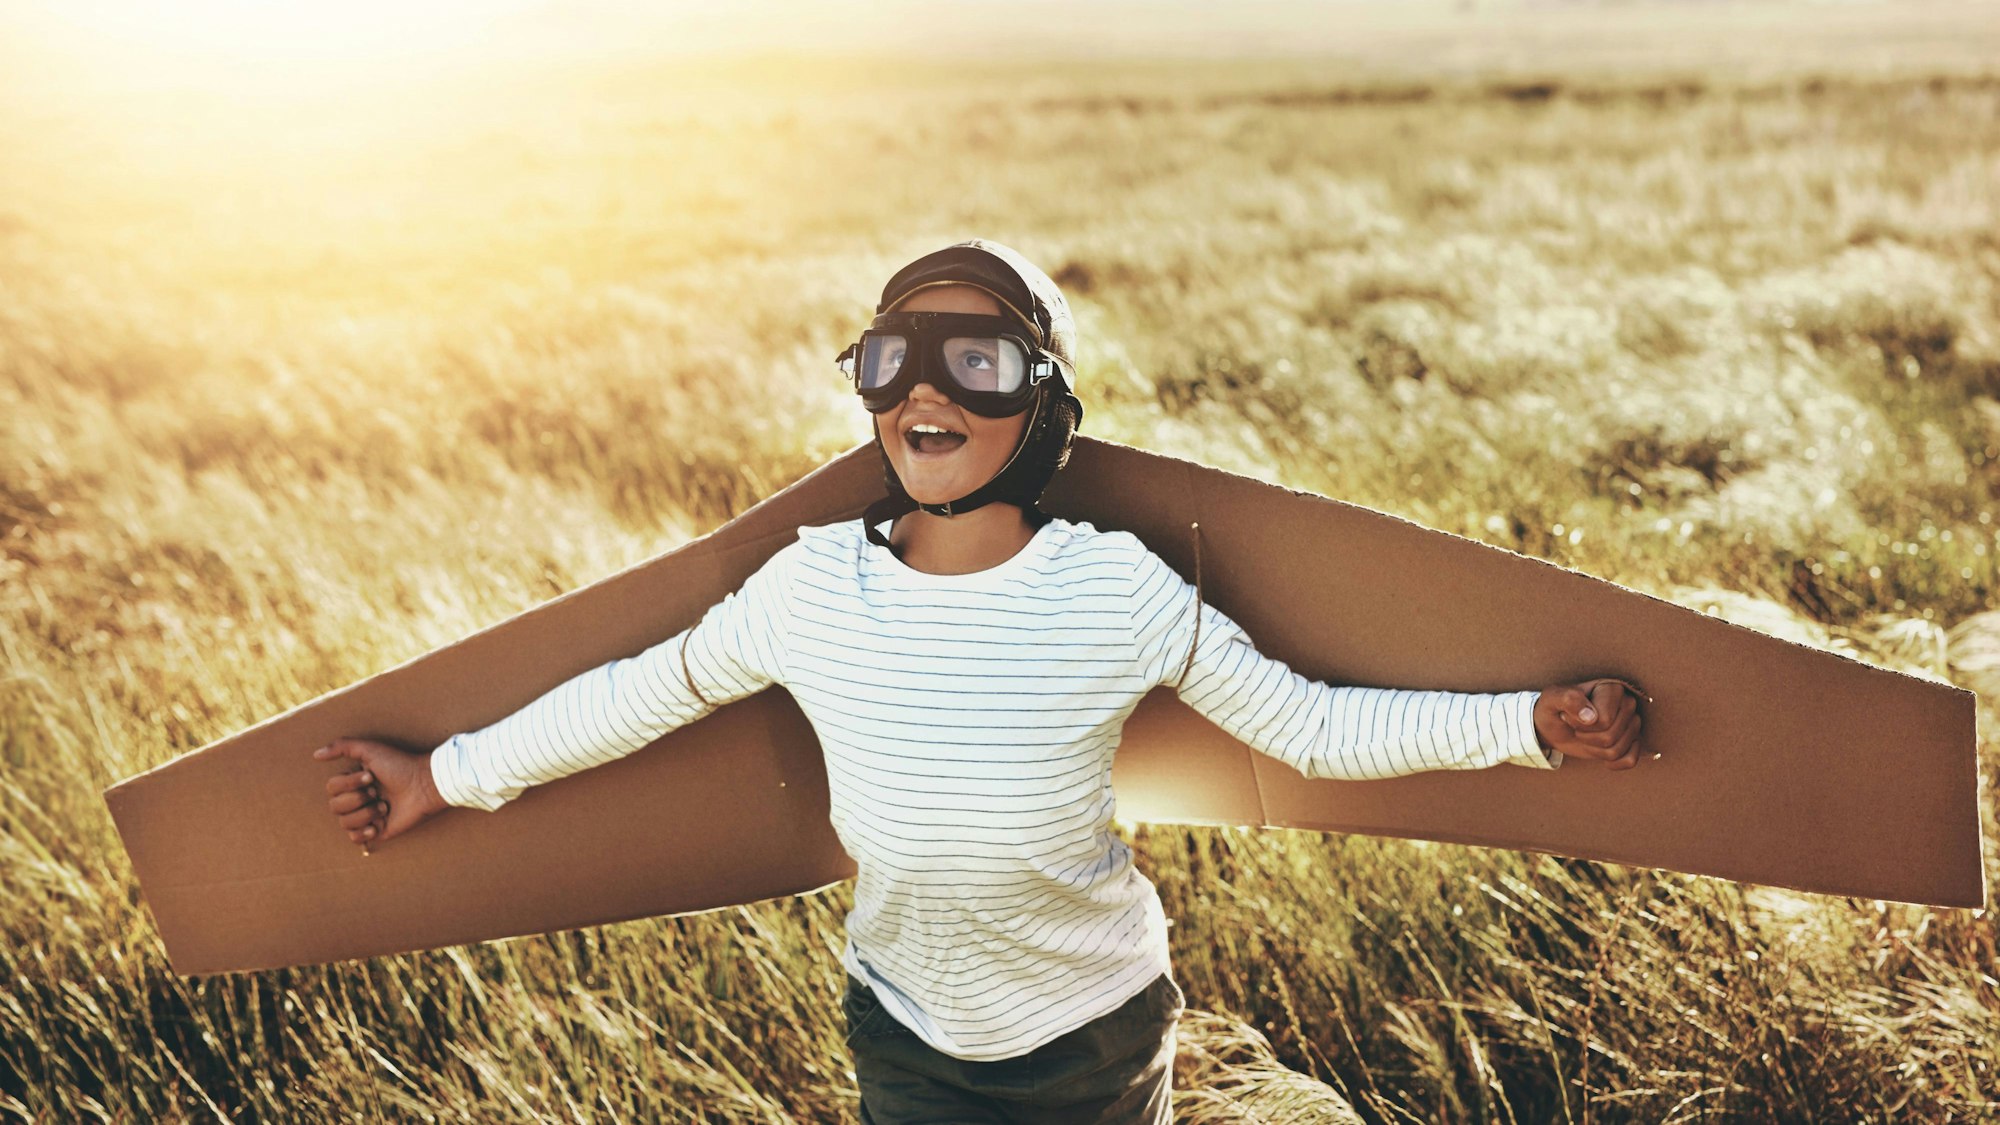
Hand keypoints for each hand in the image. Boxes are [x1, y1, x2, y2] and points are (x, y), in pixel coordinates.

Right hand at [312, 737, 447, 848]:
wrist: (424, 784)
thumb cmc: (400, 765)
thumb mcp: (370, 749)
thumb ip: (342, 746)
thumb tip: (315, 755)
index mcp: (354, 781)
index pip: (331, 788)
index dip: (349, 783)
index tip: (371, 776)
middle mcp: (357, 798)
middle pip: (334, 806)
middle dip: (357, 799)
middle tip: (377, 792)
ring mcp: (367, 815)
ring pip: (345, 823)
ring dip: (365, 813)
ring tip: (384, 806)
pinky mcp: (377, 830)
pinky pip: (355, 839)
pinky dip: (364, 832)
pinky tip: (378, 824)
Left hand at [1534, 678, 1647, 769]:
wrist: (1554, 724)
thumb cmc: (1554, 707)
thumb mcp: (1552, 698)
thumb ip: (1568, 699)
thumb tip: (1591, 717)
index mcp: (1612, 688)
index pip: (1604, 720)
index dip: (1581, 725)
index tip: (1568, 715)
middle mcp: (1627, 703)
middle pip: (1610, 736)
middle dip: (1586, 738)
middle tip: (1576, 727)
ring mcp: (1633, 723)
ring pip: (1616, 750)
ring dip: (1593, 749)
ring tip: (1584, 735)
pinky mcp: (1633, 741)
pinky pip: (1629, 761)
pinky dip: (1611, 763)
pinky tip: (1598, 751)